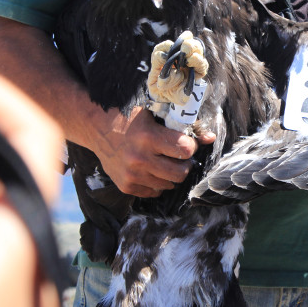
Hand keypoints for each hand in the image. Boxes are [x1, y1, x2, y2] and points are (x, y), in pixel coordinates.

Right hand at [93, 106, 215, 197]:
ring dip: (171, 174)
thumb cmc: (130, 117)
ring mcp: (131, 175)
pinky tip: (151, 169)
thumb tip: (210, 138)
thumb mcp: (156, 114)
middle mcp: (139, 158)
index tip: (185, 142)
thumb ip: (185, 126)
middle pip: (180, 173)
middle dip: (184, 164)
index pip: (185, 150)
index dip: (190, 146)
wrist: (97, 128)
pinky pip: (155, 192)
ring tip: (163, 161)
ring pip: (169, 184)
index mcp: (148, 137)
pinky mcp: (126, 186)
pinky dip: (158, 182)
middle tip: (178, 156)